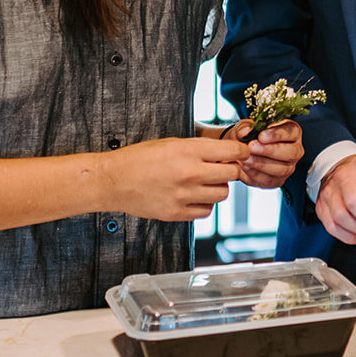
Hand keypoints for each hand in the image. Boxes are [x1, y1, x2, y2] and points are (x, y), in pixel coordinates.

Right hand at [101, 137, 247, 220]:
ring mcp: (183, 196)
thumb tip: (228, 154)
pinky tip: (192, 195)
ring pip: (221, 195)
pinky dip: (204, 204)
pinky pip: (205, 211)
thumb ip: (201, 149)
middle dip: (231, 169)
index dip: (242, 152)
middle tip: (222, 167)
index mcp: (188, 151)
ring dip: (217, 187)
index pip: (233, 151)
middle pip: (232, 174)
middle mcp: (189, 174)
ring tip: (204, 182)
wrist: (113, 180)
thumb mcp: (173, 143)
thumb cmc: (140, 158)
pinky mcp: (176, 214)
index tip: (242, 153)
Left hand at [233, 119, 303, 188]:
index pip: (292, 132)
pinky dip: (256, 174)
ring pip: (282, 169)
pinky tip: (246, 167)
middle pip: (291, 152)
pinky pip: (270, 180)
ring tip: (246, 158)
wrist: (242, 155)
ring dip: (262, 164)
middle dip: (270, 150)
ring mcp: (288, 167)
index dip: (277, 134)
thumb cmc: (249, 138)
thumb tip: (246, 131)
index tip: (261, 136)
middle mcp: (294, 150)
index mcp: (291, 132)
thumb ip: (244, 127)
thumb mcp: (245, 127)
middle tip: (252, 147)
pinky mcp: (278, 181)